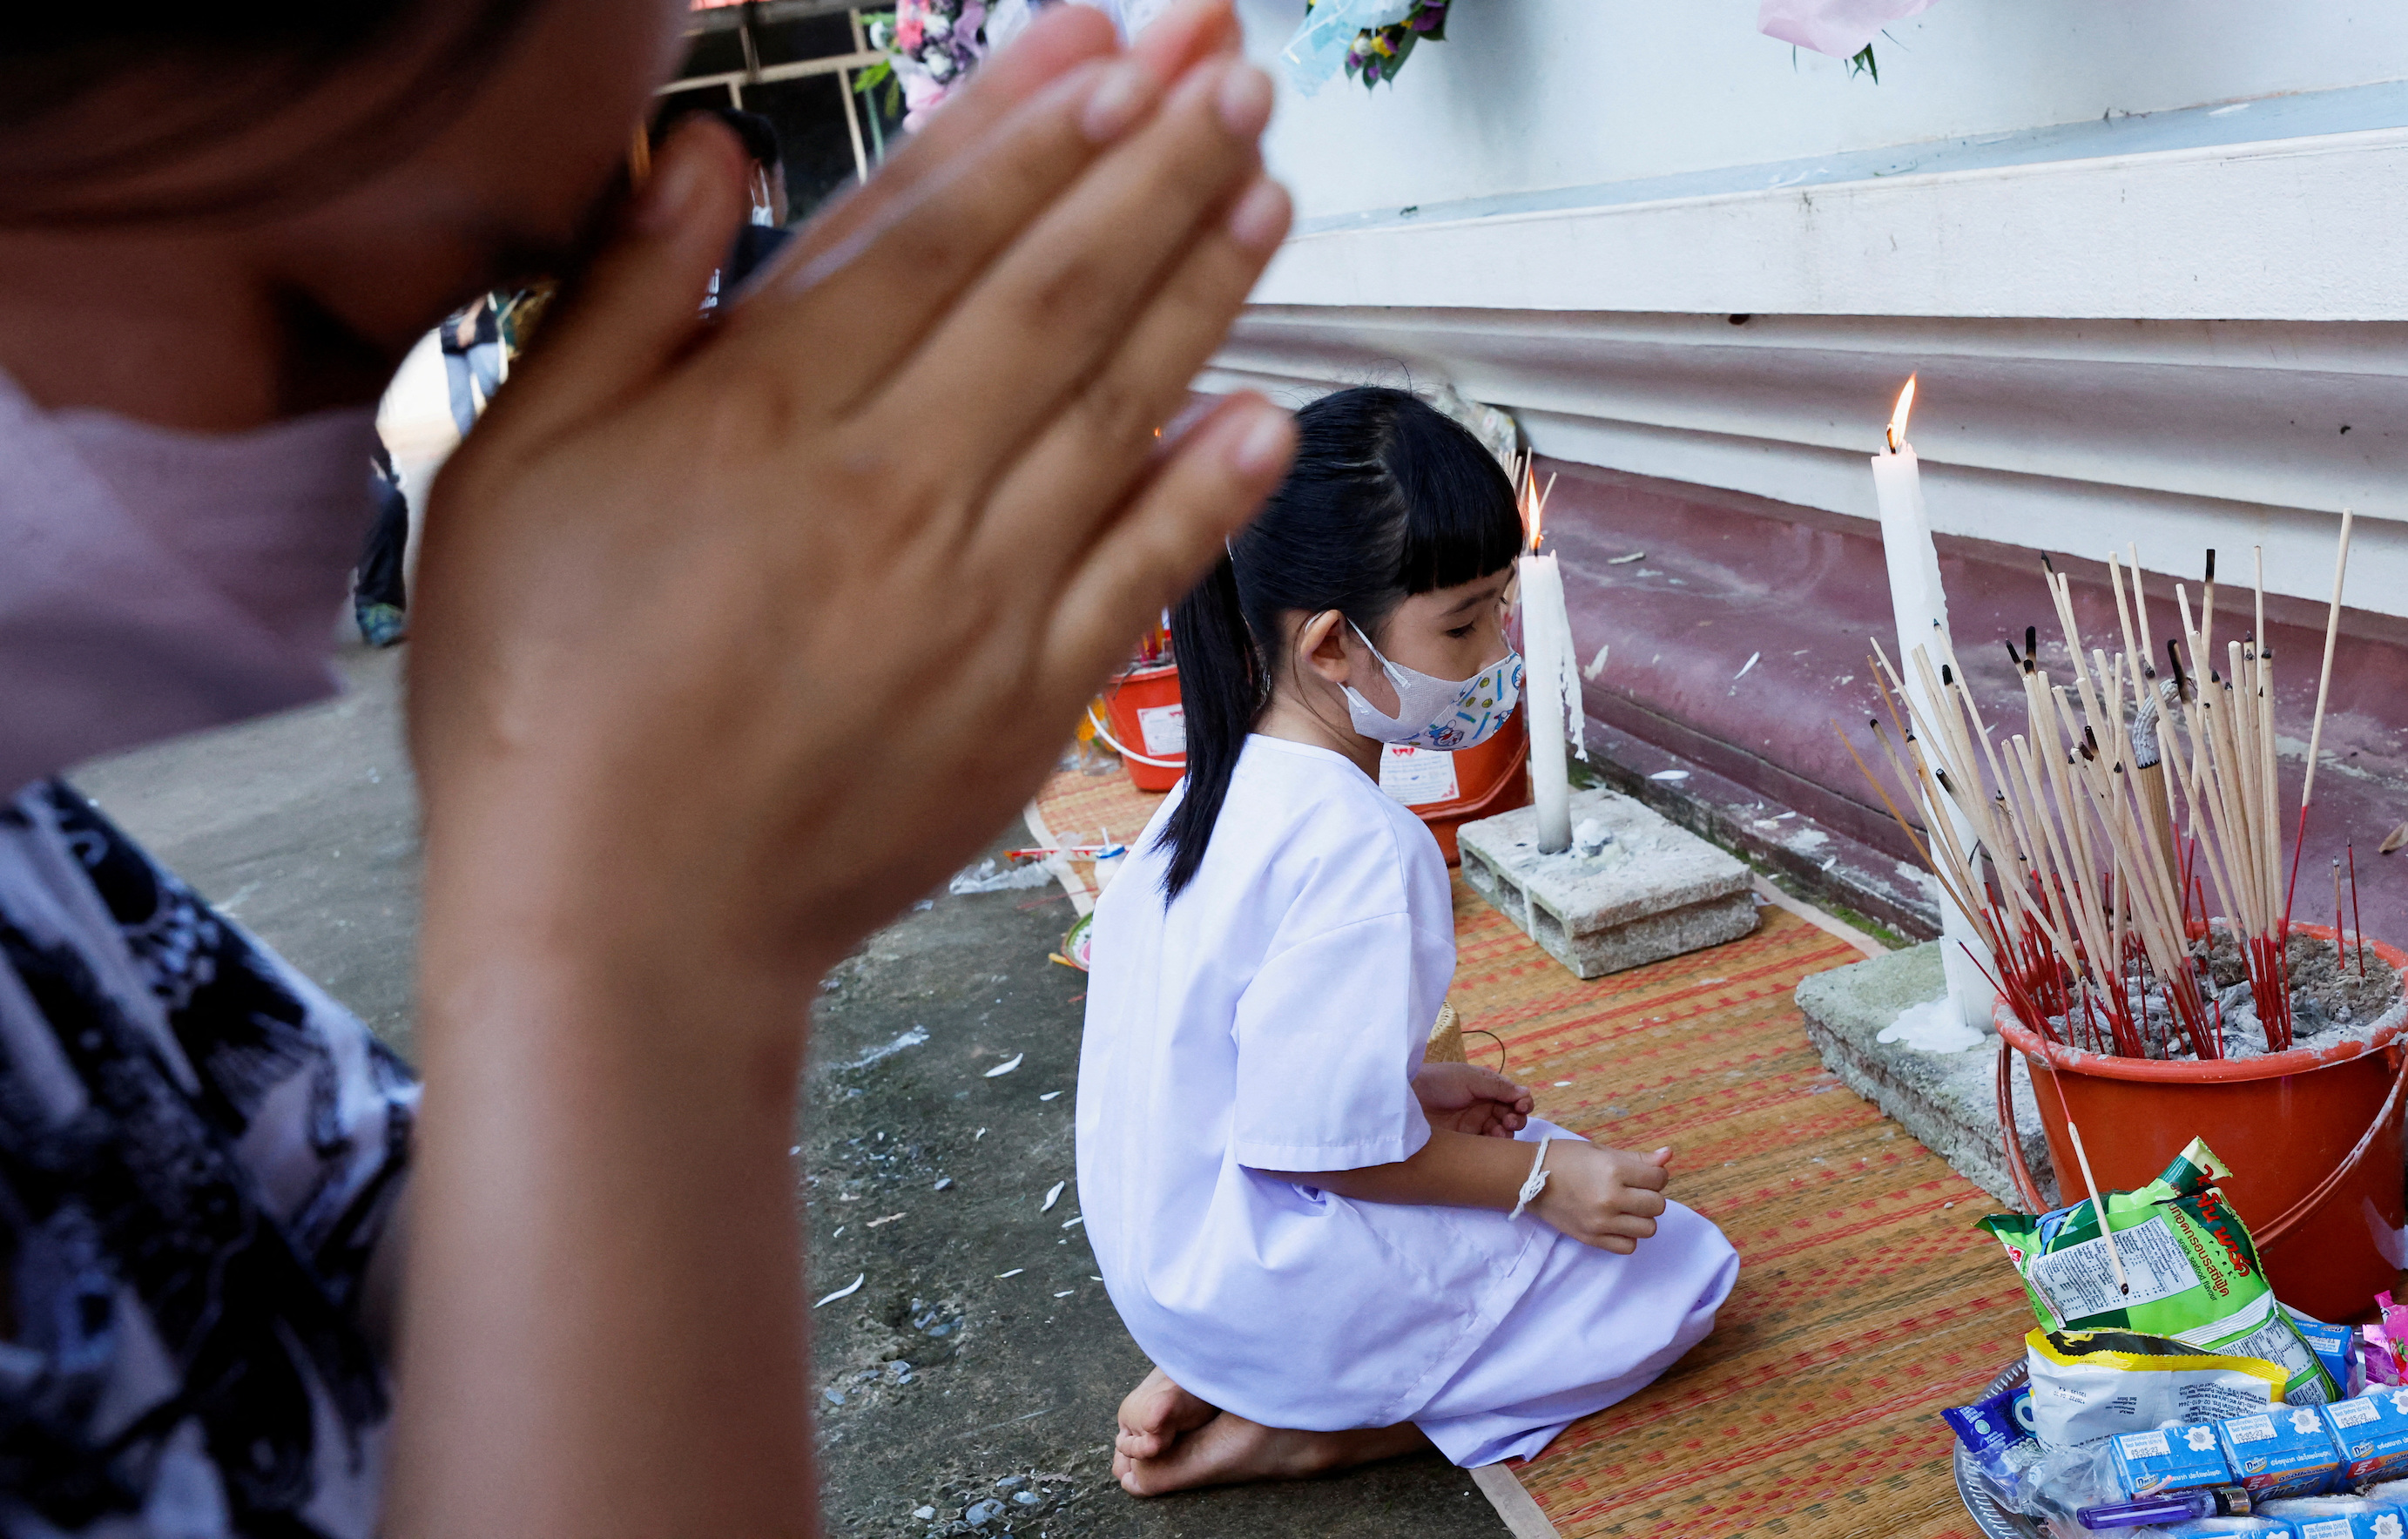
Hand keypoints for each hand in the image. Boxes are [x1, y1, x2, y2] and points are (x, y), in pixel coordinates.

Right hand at [409, 1, 1293, 996]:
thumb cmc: (540, 697)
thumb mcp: (516, 467)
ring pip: (1115, 407)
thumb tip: (700, 150)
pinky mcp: (1026, 700)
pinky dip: (1207, 491)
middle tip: (1238, 67)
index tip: (1120, 49)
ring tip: (1271, 183)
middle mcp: (894, 484)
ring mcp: (977, 596)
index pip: (933, 232)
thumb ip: (621, 298)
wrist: (621, 925)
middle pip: (1053, 293)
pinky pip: (1140, 573)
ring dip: (1202, 288)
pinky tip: (1264, 410)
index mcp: (765, 412)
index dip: (1037, 129)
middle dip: (1155, 167)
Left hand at [1412, 1061, 1531, 1137]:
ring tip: (1500, 1131)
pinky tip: (1492, 1142)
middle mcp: (1482, 1109)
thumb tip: (1526, 1093)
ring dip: (1507, 1134)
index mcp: (1485, 1090)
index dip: (1522, 1103)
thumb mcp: (1470, 1078)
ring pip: (1501, 1135)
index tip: (1522, 1106)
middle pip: (1511, 1118)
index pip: (1513, 1099)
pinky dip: (1494, 1147)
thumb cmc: (1438, 1082)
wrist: (1406, 1099)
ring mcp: (1473, 1128)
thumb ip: (1498, 1086)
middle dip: (1516, 1119)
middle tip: (1509, 1121)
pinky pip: (1486, 1148)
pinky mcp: (1463, 1144)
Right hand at [1531, 1142, 1672, 1253]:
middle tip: (1632, 1191)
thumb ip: (1638, 1158)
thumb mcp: (1602, 1151)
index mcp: (1613, 1170)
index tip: (1642, 1175)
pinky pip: (1628, 1246)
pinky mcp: (1592, 1238)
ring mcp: (1601, 1222)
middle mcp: (1610, 1198)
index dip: (1655, 1175)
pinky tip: (1617, 1223)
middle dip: (1650, 1196)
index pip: (1659, 1179)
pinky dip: (1627, 1236)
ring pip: (1648, 1228)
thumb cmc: (1566, 1158)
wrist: (1528, 1179)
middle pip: (1657, 1205)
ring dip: (1641, 1217)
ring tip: (1625, 1208)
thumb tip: (1669, 1155)